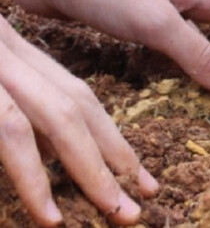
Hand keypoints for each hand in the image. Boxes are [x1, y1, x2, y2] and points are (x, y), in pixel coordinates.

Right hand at [0, 16, 157, 225]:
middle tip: (139, 207)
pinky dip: (32, 177)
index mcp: (14, 53)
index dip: (111, 138)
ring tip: (117, 213)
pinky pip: (8, 132)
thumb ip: (16, 111)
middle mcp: (11, 56)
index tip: (142, 179)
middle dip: (114, 156)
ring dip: (91, 170)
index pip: (77, 96)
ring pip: (58, 118)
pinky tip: (50, 215)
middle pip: (78, 105)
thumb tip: (50, 154)